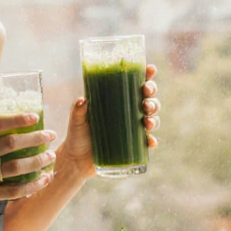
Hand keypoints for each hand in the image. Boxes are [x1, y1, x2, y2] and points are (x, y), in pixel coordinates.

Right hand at [0, 114, 57, 221]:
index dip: (16, 119)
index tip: (33, 117)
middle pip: (9, 144)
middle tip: (49, 136)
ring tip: (49, 158)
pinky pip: (9, 191)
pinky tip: (41, 182)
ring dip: (36, 162)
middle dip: (34, 138)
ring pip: (13, 168)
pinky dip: (28, 187)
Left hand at [55, 64, 160, 178]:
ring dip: (154, 117)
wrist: (77, 161)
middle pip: (147, 99)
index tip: (150, 69)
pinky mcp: (133, 146)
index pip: (135, 84)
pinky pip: (147, 142)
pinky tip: (150, 141)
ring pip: (151, 118)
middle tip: (146, 95)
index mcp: (117, 100)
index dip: (146, 75)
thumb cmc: (77, 135)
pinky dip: (151, 141)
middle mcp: (128, 112)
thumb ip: (78, 110)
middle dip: (151, 95)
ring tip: (147, 120)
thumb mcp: (76, 120)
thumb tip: (83, 100)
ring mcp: (132, 129)